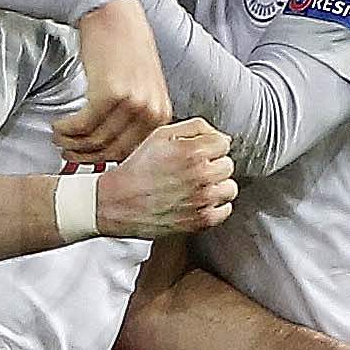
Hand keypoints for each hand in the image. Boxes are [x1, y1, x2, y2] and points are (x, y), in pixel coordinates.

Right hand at [57, 0, 171, 162]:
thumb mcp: (143, 87)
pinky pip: (83, 124)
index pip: (132, 153)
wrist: (114, 15)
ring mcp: (132, 103)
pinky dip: (66, 128)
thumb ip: (135, 118)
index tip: (85, 159)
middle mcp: (150, 111)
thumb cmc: (125, 48)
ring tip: (58, 137)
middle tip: (66, 152)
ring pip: (95, 140)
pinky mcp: (109, 94)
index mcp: (161, 114)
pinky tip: (58, 124)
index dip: (104, 159)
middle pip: (112, 150)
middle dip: (85, 156)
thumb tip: (112, 149)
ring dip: (71, 142)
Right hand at [92, 119, 235, 237]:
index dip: (210, 146)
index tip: (200, 152)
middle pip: (228, 165)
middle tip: (194, 170)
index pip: (224, 143)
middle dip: (213, 164)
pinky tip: (198, 201)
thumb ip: (194, 128)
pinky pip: (225, 210)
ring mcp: (203, 200)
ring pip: (230, 188)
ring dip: (217, 186)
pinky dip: (216, 206)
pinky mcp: (201, 220)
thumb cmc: (137, 169)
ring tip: (197, 186)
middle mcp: (201, 175)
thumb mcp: (160, 135)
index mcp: (192, 152)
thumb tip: (220, 136)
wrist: (119, 202)